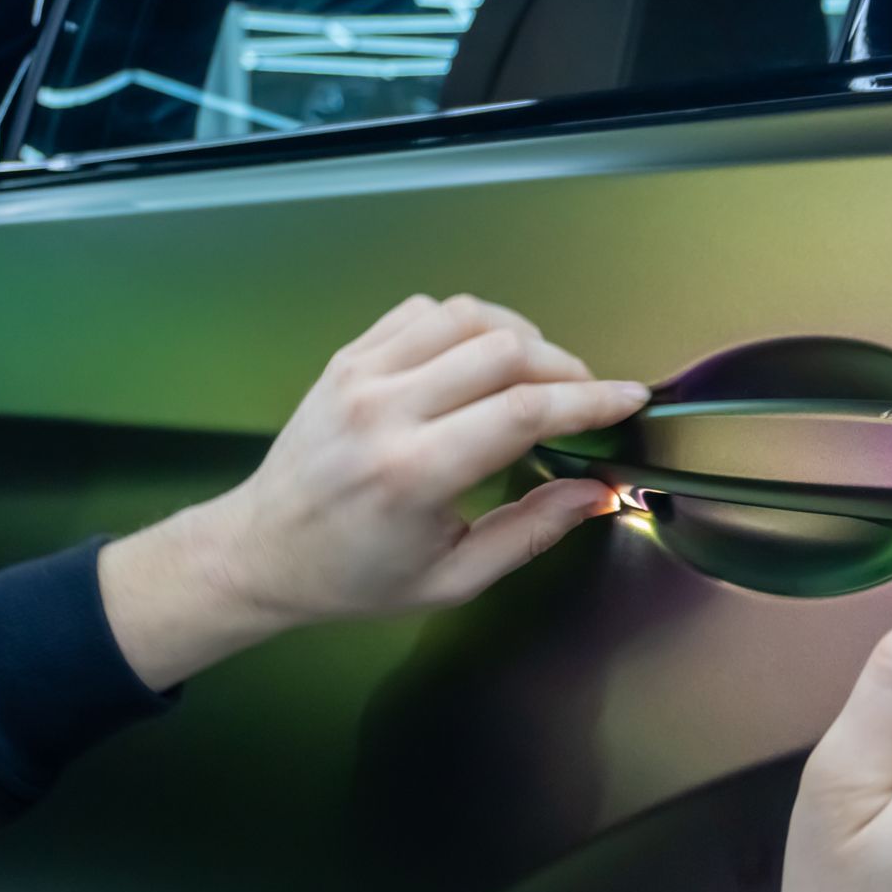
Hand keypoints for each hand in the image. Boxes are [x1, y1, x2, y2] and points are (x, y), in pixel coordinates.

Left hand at [99, 295, 646, 688]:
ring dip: (520, 336)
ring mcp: (360, 375)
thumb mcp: (453, 579)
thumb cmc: (357, 577)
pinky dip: (469, 324)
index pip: (523, 411)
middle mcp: (385, 411)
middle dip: (564, 367)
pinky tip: (481, 358)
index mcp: (413, 474)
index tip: (630, 399)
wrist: (262, 551)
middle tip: (585, 398)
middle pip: (504, 350)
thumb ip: (531, 533)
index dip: (590, 400)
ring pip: (467, 316)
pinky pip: (424, 312)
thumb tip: (597, 492)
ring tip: (539, 373)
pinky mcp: (347, 357)